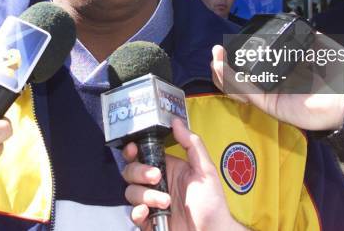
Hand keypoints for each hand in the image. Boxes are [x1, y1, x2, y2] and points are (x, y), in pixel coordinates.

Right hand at [122, 119, 245, 230]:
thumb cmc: (212, 202)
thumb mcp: (205, 170)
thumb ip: (192, 144)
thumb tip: (176, 121)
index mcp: (167, 168)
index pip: (142, 154)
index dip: (133, 150)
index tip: (133, 149)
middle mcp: (156, 183)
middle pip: (131, 171)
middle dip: (139, 172)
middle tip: (156, 177)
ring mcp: (151, 203)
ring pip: (131, 192)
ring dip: (145, 195)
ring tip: (166, 203)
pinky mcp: (149, 221)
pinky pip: (133, 214)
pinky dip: (137, 213)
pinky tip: (147, 213)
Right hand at [211, 39, 343, 130]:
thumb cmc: (340, 76)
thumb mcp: (321, 48)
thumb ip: (306, 36)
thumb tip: (292, 20)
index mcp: (282, 74)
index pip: (251, 68)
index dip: (235, 59)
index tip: (226, 46)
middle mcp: (273, 86)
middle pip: (239, 80)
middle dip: (223, 66)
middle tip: (216, 52)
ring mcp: (271, 97)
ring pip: (238, 88)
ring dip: (222, 74)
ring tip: (215, 59)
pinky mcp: (272, 106)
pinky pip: (248, 93)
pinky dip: (233, 82)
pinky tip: (225, 69)